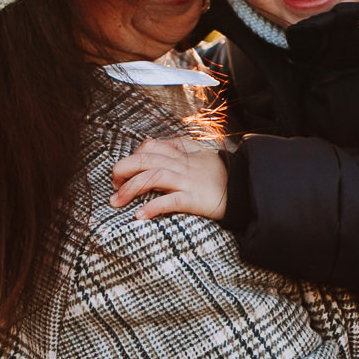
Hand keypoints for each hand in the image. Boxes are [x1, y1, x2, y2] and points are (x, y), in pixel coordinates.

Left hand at [110, 137, 227, 220]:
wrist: (245, 191)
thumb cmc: (221, 175)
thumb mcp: (201, 154)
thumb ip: (180, 146)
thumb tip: (154, 143)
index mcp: (182, 153)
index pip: (149, 147)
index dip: (131, 157)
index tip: (123, 174)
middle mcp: (182, 165)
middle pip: (144, 160)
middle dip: (122, 171)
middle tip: (114, 187)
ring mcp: (188, 181)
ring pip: (152, 177)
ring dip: (130, 189)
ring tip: (116, 202)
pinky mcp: (195, 199)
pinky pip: (170, 201)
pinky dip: (152, 208)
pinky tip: (139, 215)